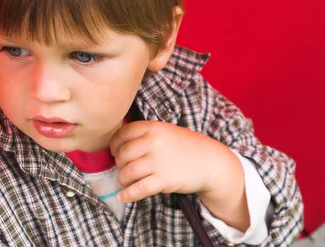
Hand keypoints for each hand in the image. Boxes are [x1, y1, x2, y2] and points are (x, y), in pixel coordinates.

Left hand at [109, 120, 234, 203]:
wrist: (211, 162)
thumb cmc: (187, 146)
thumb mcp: (167, 131)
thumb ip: (146, 134)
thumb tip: (119, 144)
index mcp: (154, 127)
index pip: (123, 133)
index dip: (114, 144)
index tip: (114, 151)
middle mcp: (154, 142)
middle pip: (122, 154)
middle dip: (119, 163)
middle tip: (123, 168)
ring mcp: (158, 161)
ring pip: (127, 172)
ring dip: (123, 180)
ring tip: (125, 182)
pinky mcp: (163, 180)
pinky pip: (138, 189)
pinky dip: (128, 195)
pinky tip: (123, 197)